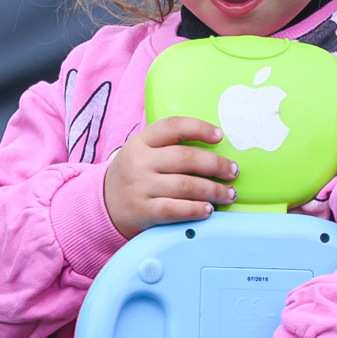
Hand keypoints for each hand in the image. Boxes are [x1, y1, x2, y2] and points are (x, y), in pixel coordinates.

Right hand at [105, 115, 241, 237]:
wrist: (104, 204)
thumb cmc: (134, 174)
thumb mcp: (141, 151)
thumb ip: (168, 146)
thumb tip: (213, 148)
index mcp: (141, 141)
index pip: (173, 126)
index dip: (199, 128)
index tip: (220, 136)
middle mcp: (140, 162)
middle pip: (185, 158)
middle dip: (216, 165)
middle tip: (233, 171)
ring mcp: (140, 187)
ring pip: (185, 186)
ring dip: (213, 190)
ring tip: (228, 194)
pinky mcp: (143, 211)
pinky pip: (175, 209)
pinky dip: (195, 209)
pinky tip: (208, 209)